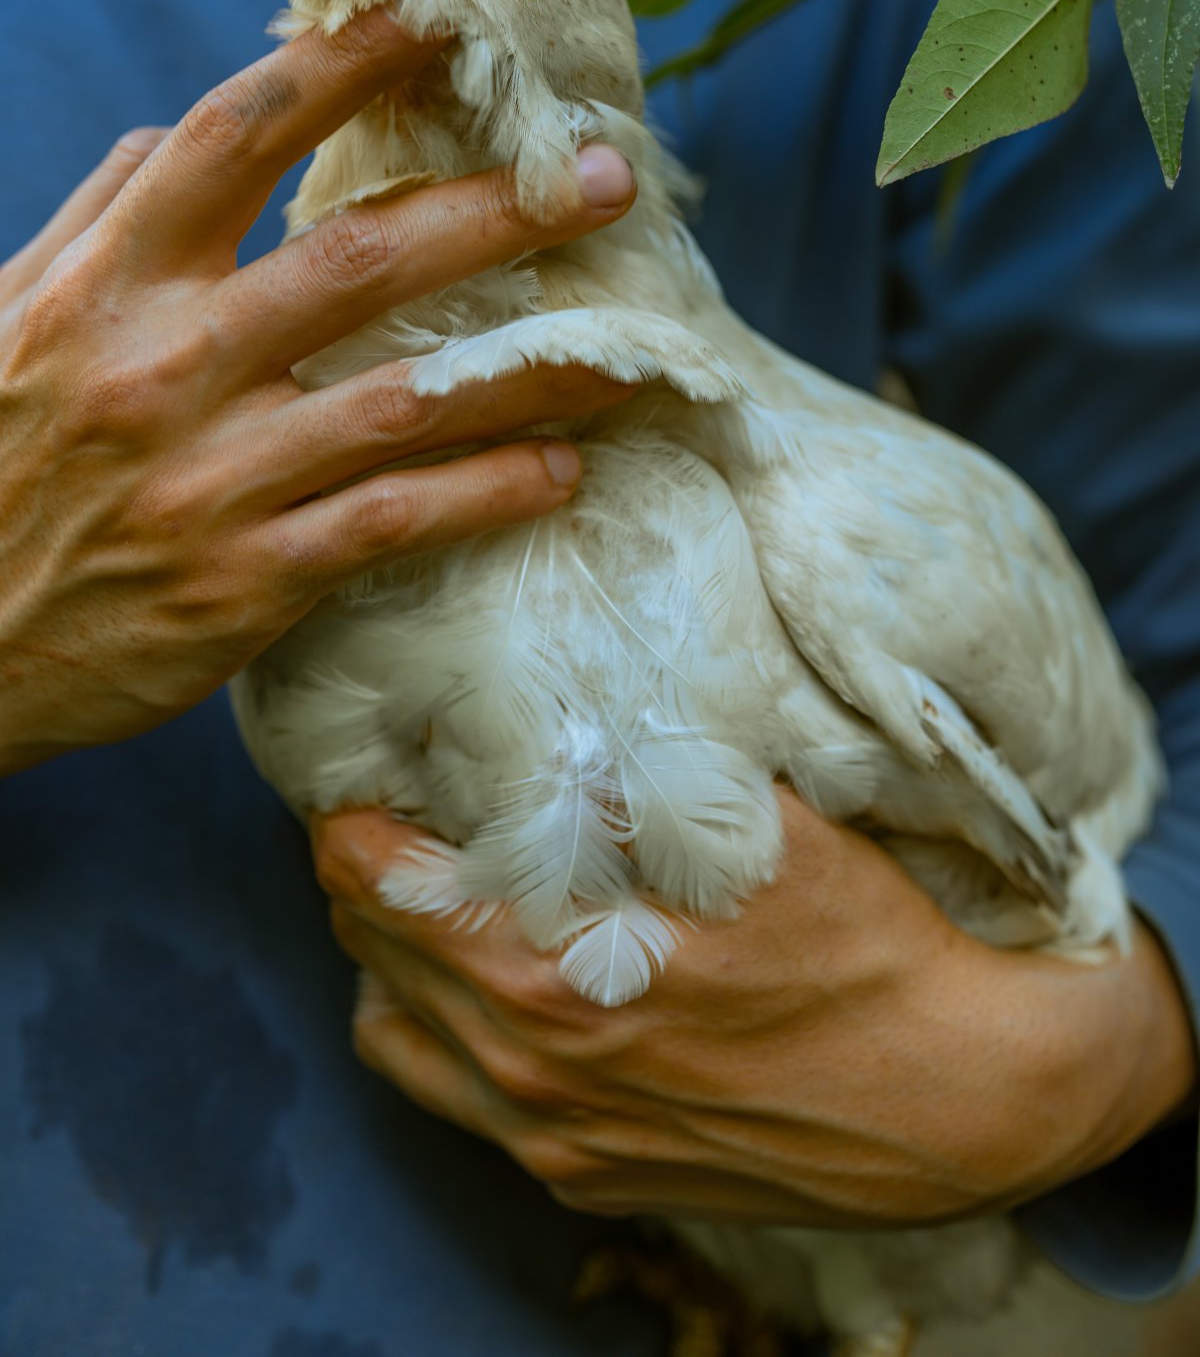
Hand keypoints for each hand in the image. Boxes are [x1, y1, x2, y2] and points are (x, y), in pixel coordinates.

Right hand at [0, 8, 635, 770]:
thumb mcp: (8, 323)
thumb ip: (96, 222)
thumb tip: (169, 136)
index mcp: (108, 284)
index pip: (235, 137)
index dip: (346, 66)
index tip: (444, 17)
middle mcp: (165, 366)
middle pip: (358, 260)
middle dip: (497, 211)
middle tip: (607, 178)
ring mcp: (210, 479)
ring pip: (405, 401)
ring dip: (534, 367)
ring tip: (632, 346)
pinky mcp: (243, 584)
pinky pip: (393, 523)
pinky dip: (486, 492)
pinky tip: (560, 469)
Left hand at [314, 791, 1196, 1225]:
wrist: (955, 1100)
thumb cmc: (861, 949)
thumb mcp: (751, 834)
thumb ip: (633, 781)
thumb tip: (544, 724)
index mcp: (542, 978)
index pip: (368, 884)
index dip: (355, 814)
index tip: (376, 770)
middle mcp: (526, 1073)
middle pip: (369, 952)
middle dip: (372, 875)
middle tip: (413, 815)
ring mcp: (554, 1138)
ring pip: (397, 1038)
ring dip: (398, 962)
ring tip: (449, 900)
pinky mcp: (591, 1177)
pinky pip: (467, 1104)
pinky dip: (457, 1038)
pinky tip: (516, 988)